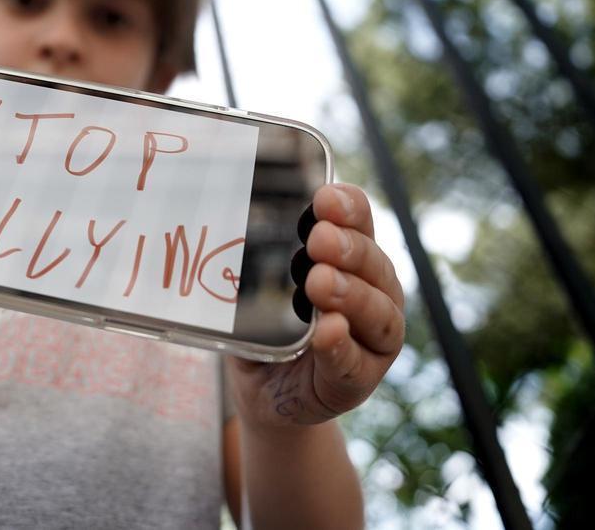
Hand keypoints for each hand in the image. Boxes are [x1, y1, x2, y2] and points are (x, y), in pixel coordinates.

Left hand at [227, 183, 404, 430]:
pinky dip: (341, 345)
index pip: (360, 224)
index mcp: (351, 262)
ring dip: (350, 294)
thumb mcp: (257, 291)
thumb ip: (251, 265)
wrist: (264, 396)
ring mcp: (373, 341)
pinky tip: (328, 331)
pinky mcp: (359, 380)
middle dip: (349, 248)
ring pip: (379, 313)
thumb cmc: (266, 332)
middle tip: (319, 239)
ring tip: (320, 283)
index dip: (350, 208)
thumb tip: (215, 226)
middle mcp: (374, 295)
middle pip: (375, 265)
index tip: (325, 198)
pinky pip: (355, 362)